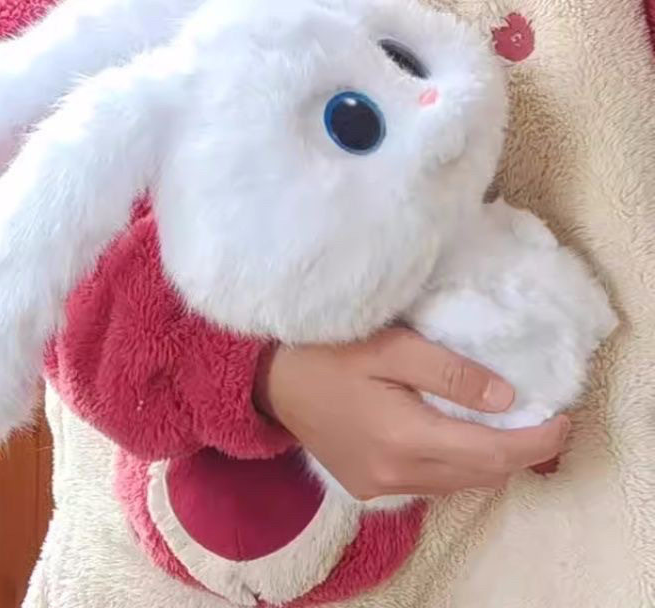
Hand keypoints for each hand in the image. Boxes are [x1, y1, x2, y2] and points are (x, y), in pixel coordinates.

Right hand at [255, 328, 569, 500]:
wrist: (269, 382)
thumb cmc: (327, 352)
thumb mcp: (389, 346)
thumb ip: (448, 371)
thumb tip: (505, 397)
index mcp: (404, 436)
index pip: (492, 452)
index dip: (536, 440)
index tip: (563, 418)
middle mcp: (396, 474)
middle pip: (481, 475)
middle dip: (521, 452)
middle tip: (543, 420)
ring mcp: (380, 487)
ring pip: (457, 484)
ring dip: (490, 462)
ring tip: (507, 428)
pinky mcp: (367, 488)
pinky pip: (431, 486)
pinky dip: (458, 467)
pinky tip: (458, 439)